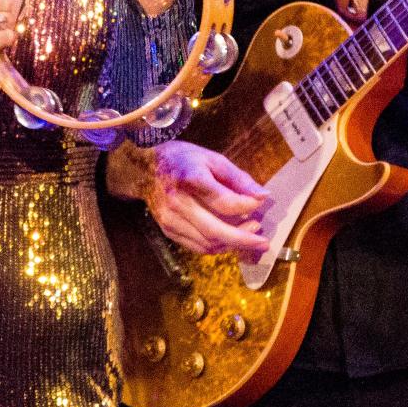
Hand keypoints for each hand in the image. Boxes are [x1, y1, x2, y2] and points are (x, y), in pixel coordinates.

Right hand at [106, 140, 270, 258]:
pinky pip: (197, 246)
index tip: (260, 203)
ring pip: (208, 243)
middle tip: (264, 241)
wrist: (143, 169)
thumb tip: (262, 196)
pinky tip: (230, 239)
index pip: (225, 202)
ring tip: (250, 235)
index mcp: (191, 179)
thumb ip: (238, 178)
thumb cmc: (181, 160)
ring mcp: (171, 220)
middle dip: (244, 238)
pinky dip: (217, 247)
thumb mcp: (211, 159)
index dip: (247, 206)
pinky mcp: (168, 230)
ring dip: (233, 244)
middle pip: (216, 230)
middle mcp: (179, 203)